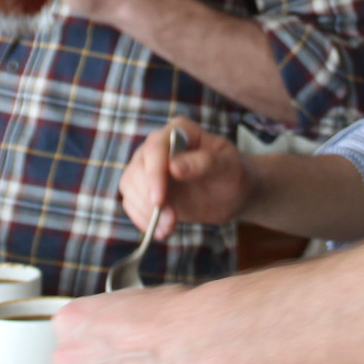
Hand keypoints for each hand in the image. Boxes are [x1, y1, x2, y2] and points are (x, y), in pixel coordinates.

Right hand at [120, 119, 255, 239]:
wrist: (232, 193)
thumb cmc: (233, 173)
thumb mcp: (228, 166)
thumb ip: (205, 163)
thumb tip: (174, 167)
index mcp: (179, 131)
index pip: (155, 147)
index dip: (153, 173)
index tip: (159, 200)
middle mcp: (158, 146)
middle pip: (137, 169)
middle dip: (149, 199)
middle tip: (171, 221)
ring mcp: (149, 168)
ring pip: (130, 187)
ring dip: (145, 212)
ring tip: (169, 228)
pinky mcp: (146, 189)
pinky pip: (132, 203)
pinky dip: (143, 220)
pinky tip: (162, 231)